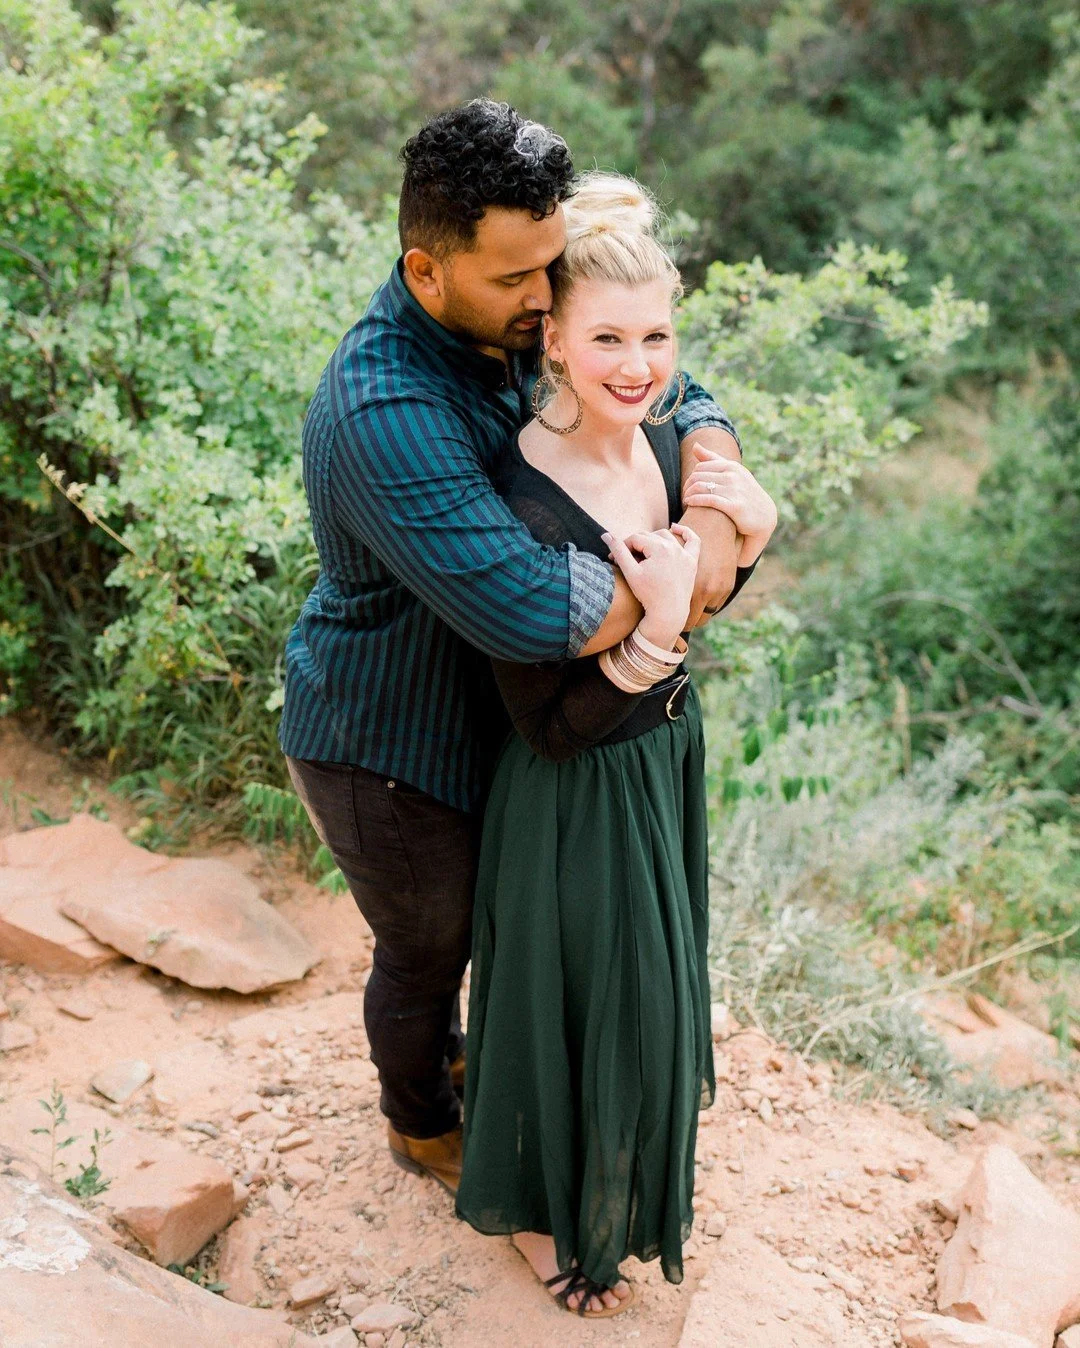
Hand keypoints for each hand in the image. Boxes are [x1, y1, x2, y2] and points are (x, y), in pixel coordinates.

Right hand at [601, 523, 700, 648]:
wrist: (668, 614)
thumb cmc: (648, 594)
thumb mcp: (630, 572)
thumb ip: (619, 551)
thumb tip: (605, 534)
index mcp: (659, 548)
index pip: (635, 538)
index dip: (622, 546)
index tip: (614, 558)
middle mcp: (674, 547)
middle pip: (649, 536)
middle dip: (635, 545)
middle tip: (625, 559)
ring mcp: (685, 554)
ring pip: (665, 536)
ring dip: (653, 540)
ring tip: (642, 551)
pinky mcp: (692, 562)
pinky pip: (693, 540)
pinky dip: (685, 532)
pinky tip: (674, 528)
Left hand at [683, 450, 776, 565]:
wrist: (764, 517)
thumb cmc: (744, 493)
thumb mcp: (732, 473)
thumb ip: (713, 459)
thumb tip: (695, 445)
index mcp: (732, 466)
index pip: (701, 467)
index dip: (690, 477)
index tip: (688, 487)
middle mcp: (734, 476)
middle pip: (698, 476)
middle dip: (687, 486)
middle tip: (685, 496)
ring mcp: (735, 490)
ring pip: (700, 487)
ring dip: (688, 494)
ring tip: (686, 501)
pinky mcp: (735, 506)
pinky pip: (709, 499)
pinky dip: (695, 500)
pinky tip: (689, 504)